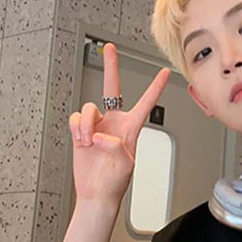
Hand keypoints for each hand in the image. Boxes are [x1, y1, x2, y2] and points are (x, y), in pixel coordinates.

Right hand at [69, 43, 170, 209]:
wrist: (95, 193)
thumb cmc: (114, 183)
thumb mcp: (125, 165)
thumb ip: (116, 146)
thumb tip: (100, 135)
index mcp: (131, 129)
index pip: (146, 103)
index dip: (155, 87)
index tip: (165, 73)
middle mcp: (114, 123)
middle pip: (112, 89)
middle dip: (111, 67)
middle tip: (110, 48)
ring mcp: (97, 126)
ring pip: (89, 108)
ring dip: (87, 124)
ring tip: (89, 141)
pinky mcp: (81, 131)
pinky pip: (76, 118)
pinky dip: (78, 128)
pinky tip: (82, 140)